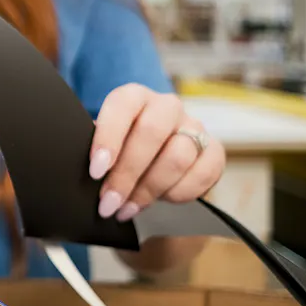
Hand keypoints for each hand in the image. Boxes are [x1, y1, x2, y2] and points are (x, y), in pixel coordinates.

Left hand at [88, 83, 225, 221]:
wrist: (151, 161)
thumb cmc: (119, 152)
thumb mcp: (103, 145)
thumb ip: (96, 152)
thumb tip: (90, 174)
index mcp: (134, 96)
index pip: (122, 106)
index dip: (108, 138)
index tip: (96, 171)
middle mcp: (166, 106)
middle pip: (151, 133)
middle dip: (127, 174)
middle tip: (109, 202)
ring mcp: (193, 126)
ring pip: (178, 157)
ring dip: (150, 189)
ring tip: (128, 208)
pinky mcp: (214, 150)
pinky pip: (203, 173)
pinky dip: (180, 193)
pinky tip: (161, 200)